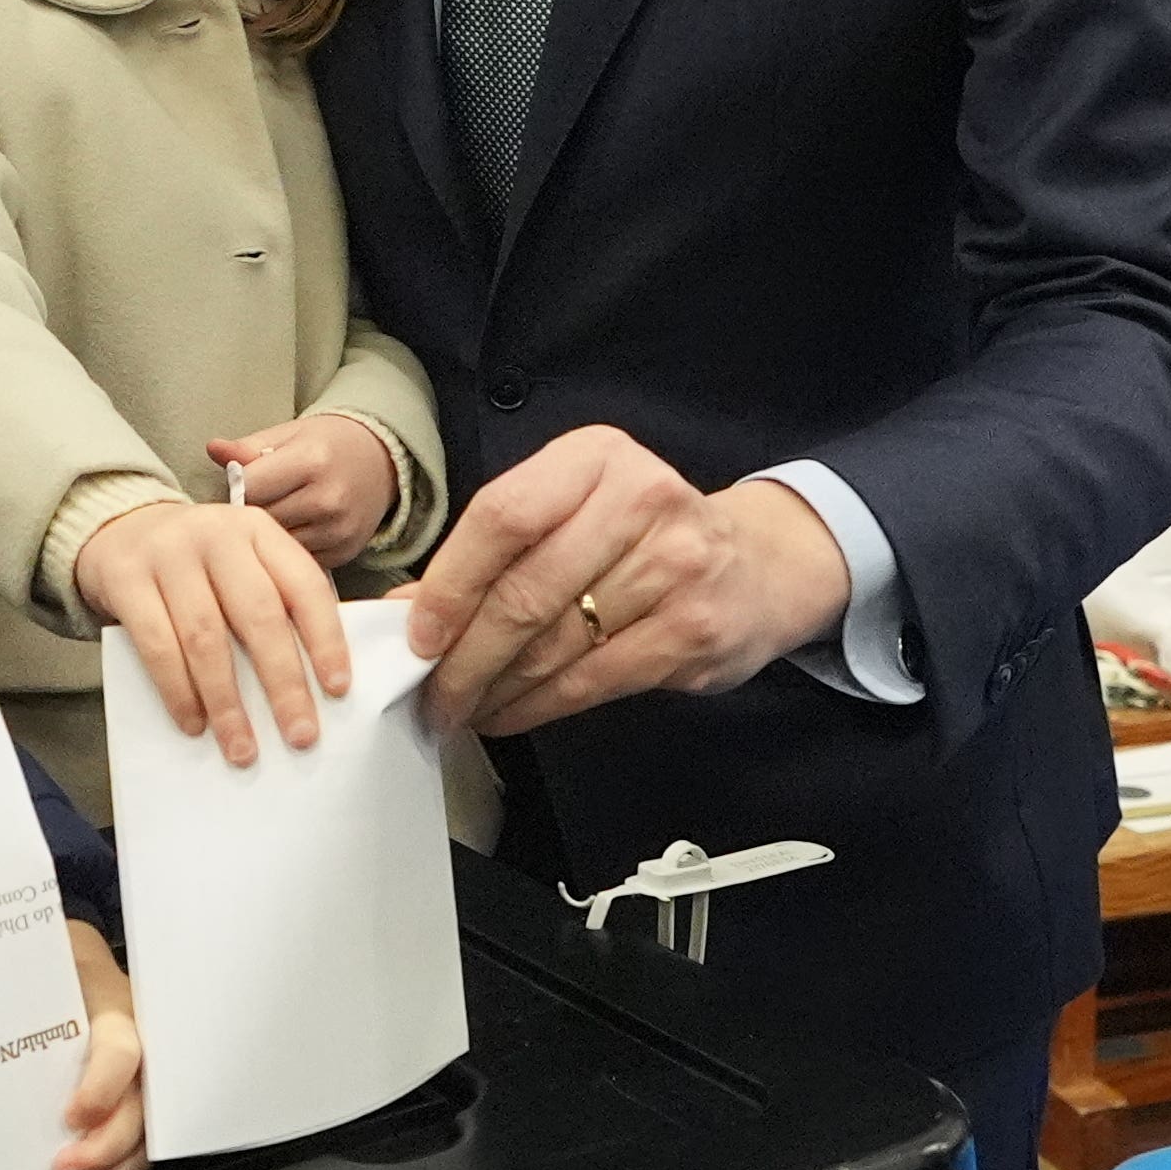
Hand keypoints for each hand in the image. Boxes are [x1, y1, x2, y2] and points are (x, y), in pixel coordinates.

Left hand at [55, 920, 146, 1169]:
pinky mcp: (133, 1092)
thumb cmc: (56, 959)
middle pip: (141, 1101)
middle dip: (107, 1143)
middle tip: (64, 1167)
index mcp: (114, 1006)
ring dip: (115, 1162)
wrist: (81, 956)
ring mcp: (142, 1070)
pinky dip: (118, 1164)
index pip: (121, 1052)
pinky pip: (141, 1134)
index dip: (102, 1088)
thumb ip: (11, 976)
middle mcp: (139, 1041)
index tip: (71, 1117)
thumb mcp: (38, 956)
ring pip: (148, 1125)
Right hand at [77, 495, 352, 761]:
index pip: (304, 585)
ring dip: (227, 703)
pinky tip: (194, 723)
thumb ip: (273, 603)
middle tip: (300, 736)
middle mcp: (217, 535)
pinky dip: (178, 691)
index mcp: (258, 531)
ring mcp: (168, 554)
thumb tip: (311, 686)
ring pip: (205, 637)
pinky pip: (156, 644)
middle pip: (259, 616)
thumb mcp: (241, 562)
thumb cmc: (196, 563)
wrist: (118, 529)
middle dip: (283, 683)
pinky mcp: (124, 578)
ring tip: (243, 748)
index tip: (338, 690)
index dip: (326, 639)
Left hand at [213, 412, 398, 567]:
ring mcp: (337, 530)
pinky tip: (292, 532)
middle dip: (250, 513)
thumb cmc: (327, 445)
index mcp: (311, 460)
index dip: (237, 487)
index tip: (238, 485)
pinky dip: (288, 550)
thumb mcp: (289, 434)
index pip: (250, 486)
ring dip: (267, 536)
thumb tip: (213, 449)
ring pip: (276, 544)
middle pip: (261, 518)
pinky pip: (297, 559)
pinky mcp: (344, 552)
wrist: (381, 462)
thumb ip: (248, 447)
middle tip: (251, 504)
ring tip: (272, 517)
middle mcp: (327, 498)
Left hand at [400, 427, 848, 737]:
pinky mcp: (693, 629)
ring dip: (495, 689)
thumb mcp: (576, 511)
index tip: (417, 633)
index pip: (503, 515)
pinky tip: (510, 712)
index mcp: (596, 457)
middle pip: (525, 590)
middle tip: (432, 694)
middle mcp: (641, 499)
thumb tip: (411, 611)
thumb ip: (499, 550)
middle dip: (465, 656)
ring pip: (554, 644)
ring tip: (465, 706)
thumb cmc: (645, 537)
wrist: (759, 565)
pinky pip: (591, 681)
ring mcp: (675, 565)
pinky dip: (537, 706)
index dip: (451, 582)